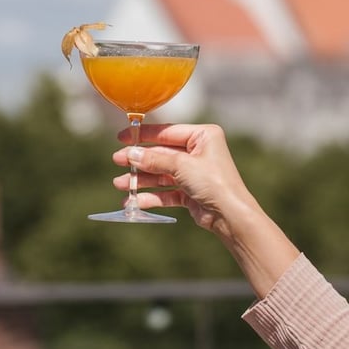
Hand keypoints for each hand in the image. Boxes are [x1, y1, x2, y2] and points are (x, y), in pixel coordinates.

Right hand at [112, 122, 298, 296]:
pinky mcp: (191, 192)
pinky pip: (166, 190)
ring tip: (121, 185)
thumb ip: (154, 158)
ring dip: (142, 179)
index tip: (122, 137)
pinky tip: (136, 201)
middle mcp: (199, 151)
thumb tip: (130, 153)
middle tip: (117, 161)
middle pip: (161, 153)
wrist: (231, 217)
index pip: (167, 132)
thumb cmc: (214, 183)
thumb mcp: (181, 165)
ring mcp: (194, 172)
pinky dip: (152, 195)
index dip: (143, 135)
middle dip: (139, 160)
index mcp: (203, 136)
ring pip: (161, 173)